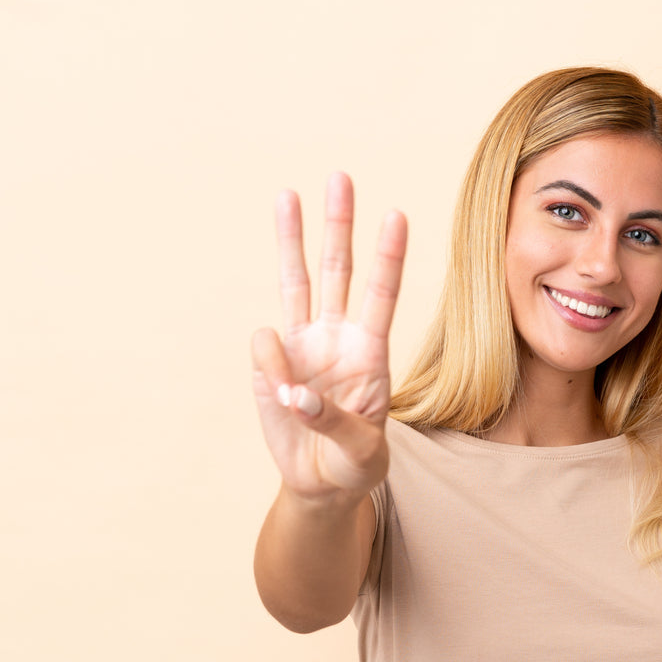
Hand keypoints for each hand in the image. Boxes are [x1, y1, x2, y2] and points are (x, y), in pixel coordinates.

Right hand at [251, 174, 406, 503]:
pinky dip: (271, 367)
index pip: (382, 295)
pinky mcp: (271, 363)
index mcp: (371, 352)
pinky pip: (264, 346)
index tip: (396, 215)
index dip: (388, 256)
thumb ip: (336, 423)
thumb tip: (295, 394)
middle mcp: (337, 337)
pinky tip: (284, 398)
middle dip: (339, 224)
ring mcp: (302, 345)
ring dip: (291, 238)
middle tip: (341, 178)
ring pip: (296, 280)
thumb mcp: (363, 453)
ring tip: (286, 193)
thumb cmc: (355, 464)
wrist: (321, 483)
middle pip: (339, 270)